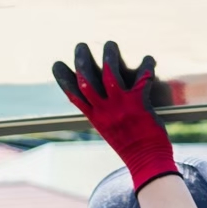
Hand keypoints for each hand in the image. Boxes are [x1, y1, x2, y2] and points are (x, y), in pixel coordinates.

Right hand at [51, 41, 175, 189]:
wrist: (148, 163)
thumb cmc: (132, 149)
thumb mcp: (110, 131)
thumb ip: (104, 114)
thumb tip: (102, 98)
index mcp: (95, 118)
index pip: (73, 95)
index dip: (63, 78)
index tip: (57, 64)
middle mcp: (104, 111)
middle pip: (86, 79)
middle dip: (82, 59)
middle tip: (81, 45)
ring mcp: (121, 107)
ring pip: (110, 74)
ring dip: (109, 56)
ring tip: (109, 44)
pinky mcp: (139, 105)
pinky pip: (141, 79)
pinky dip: (146, 67)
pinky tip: (149, 59)